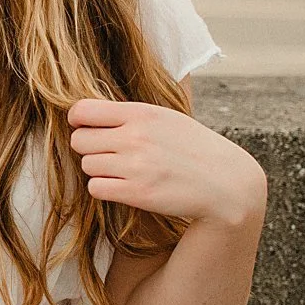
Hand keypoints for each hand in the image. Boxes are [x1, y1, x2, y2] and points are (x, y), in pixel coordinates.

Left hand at [67, 99, 266, 229]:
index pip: (82, 110)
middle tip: (107, 153)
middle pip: (79, 140)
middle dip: (88, 147)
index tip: (86, 127)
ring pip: (86, 165)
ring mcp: (136, 166)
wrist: (226, 183)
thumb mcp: (165, 118)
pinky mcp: (138, 193)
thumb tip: (84, 113)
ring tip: (121, 170)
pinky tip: (122, 185)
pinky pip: (96, 188)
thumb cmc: (192, 148)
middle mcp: (136, 137)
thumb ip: (129, 115)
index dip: (78, 120)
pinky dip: (104, 188)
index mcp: (141, 113)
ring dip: (98, 169)